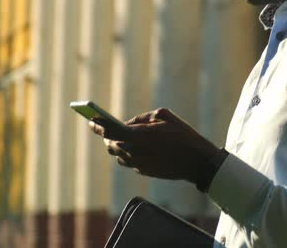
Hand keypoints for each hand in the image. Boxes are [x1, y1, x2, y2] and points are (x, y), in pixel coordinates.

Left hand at [89, 108, 220, 183]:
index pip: (109, 130)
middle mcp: (133, 151)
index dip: (98, 125)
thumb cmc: (182, 135)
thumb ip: (143, 118)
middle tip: (104, 129)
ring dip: (118, 146)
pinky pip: (130, 162)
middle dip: (107, 136)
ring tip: (121, 138)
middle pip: (111, 144)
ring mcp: (138, 163)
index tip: (91, 120)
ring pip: (118, 155)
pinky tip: (137, 149)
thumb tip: (129, 124)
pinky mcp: (144, 171)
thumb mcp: (164, 116)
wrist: (196, 161)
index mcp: (137, 135)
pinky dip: (129, 154)